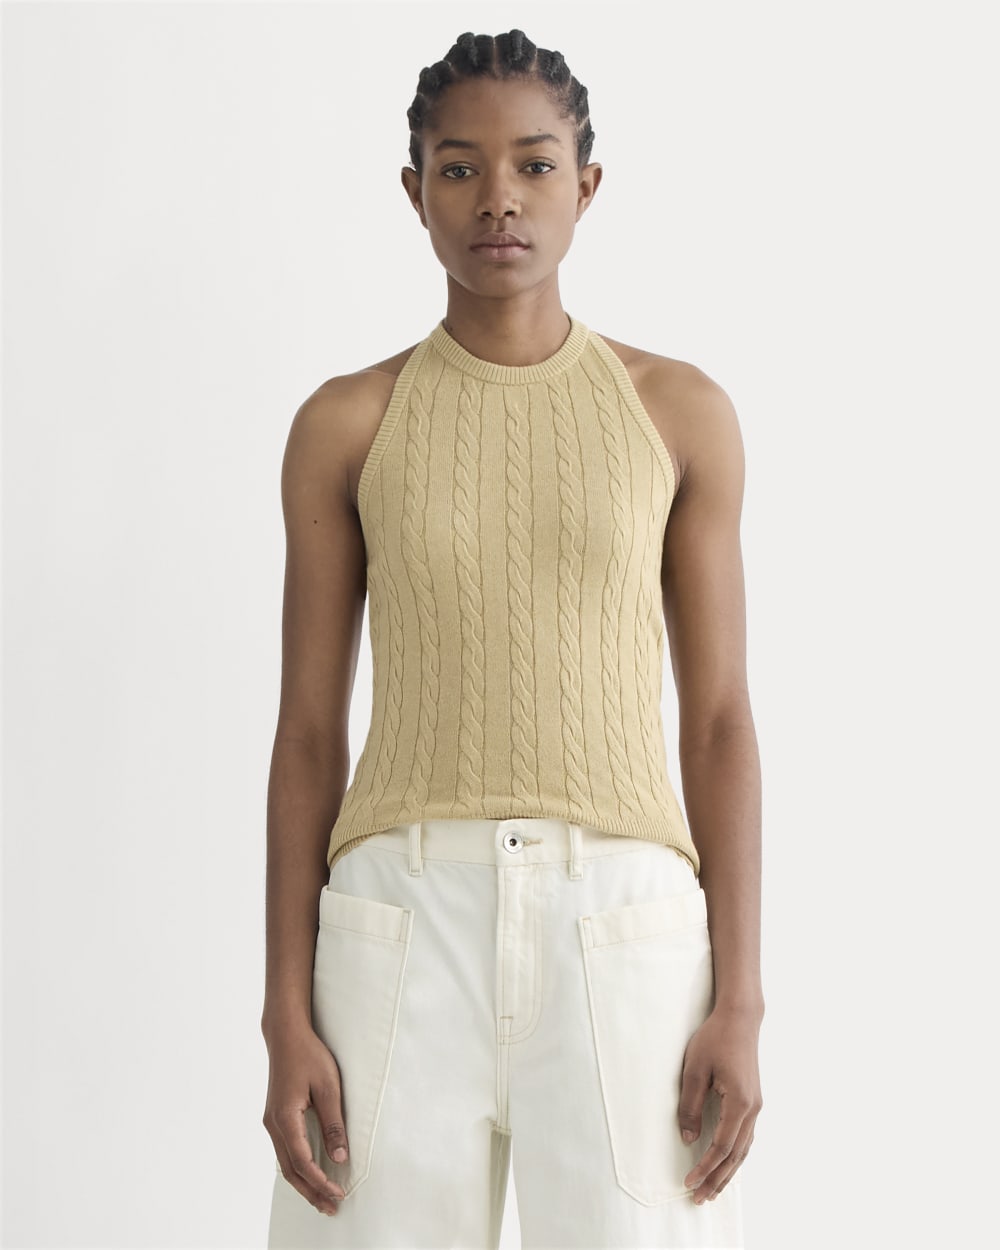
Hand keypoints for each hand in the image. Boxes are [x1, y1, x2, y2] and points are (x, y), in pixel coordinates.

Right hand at [262, 1023, 350, 1215]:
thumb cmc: (308, 1055)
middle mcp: (273, 1125)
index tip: (338, 1193)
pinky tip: (310, 1174)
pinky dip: (298, 1168)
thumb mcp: (328, 1087)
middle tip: (331, 1207)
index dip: (320, 1182)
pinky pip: (285, 1151)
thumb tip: (340, 1156)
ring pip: (285, 1163)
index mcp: (285, 1119)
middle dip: (311, 1192)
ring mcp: (271, 1122)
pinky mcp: (275, 1117)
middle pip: (291, 1170)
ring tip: (322, 1199)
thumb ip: (333, 1123)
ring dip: (304, 1183)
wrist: (285, 1035)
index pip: (303, 1162)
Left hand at [678, 1003, 762, 1203]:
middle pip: (736, 1155)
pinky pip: (746, 1137)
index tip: (689, 1183)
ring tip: (713, 1190)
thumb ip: (690, 1106)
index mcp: (740, 1103)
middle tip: (699, 1199)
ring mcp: (756, 1105)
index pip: (721, 1147)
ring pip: (744, 1149)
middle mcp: (753, 1109)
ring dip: (728, 1171)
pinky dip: (736, 1155)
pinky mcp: (753, 1100)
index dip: (705, 1168)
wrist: (739, 1018)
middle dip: (717, 1180)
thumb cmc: (715, 1039)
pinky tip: (727, 1163)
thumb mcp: (694, 1070)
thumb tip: (688, 1139)